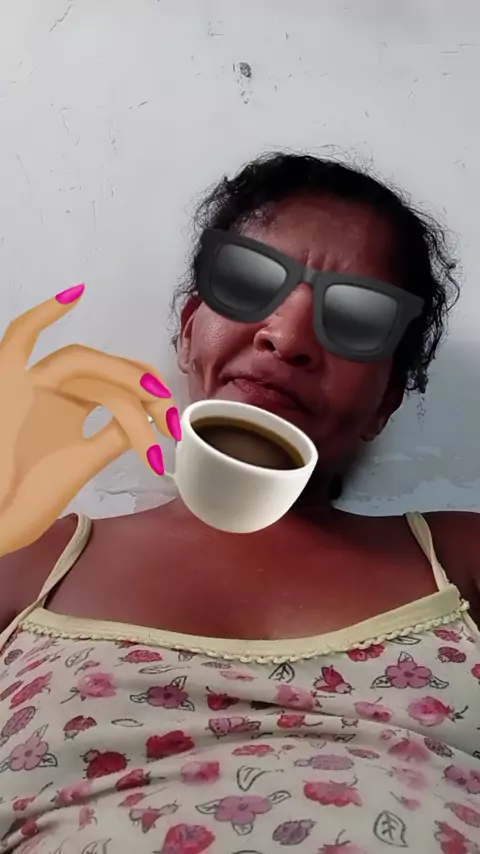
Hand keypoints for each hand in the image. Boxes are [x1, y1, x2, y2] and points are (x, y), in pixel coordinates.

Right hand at [0, 284, 178, 555]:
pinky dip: (43, 314)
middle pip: (104, 371)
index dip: (146, 393)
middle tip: (169, 418)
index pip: (112, 381)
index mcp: (63, 402)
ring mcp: (25, 383)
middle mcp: (46, 386)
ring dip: (122, 376)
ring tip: (156, 401)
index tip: (169, 418)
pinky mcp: (6, 383)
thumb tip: (147, 419)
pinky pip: (19, 338)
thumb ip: (112, 436)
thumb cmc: (27, 497)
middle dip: (143, 389)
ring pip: (81, 362)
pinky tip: (75, 293)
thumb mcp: (81, 461)